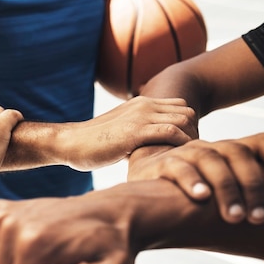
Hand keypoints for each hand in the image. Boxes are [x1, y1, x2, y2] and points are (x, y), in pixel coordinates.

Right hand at [60, 96, 197, 170]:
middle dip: (193, 132)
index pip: (180, 106)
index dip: (188, 126)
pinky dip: (181, 145)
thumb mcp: (119, 131)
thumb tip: (148, 148)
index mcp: (141, 103)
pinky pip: (171, 132)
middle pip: (187, 111)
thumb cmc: (92, 144)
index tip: (186, 148)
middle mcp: (144, 105)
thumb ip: (136, 133)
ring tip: (185, 160)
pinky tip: (177, 160)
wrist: (70, 143)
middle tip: (189, 156)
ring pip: (183, 119)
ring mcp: (140, 116)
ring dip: (190, 139)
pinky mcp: (135, 131)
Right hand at [126, 132, 263, 223]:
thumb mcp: (224, 203)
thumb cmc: (194, 197)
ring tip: (234, 217)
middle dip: (253, 186)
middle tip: (259, 219)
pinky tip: (201, 197)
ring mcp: (187, 153)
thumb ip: (251, 225)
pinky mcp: (162, 165)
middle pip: (239, 152)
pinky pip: (178, 167)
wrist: (146, 181)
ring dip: (226, 187)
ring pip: (211, 158)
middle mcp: (212, 148)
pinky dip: (191, 180)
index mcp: (233, 152)